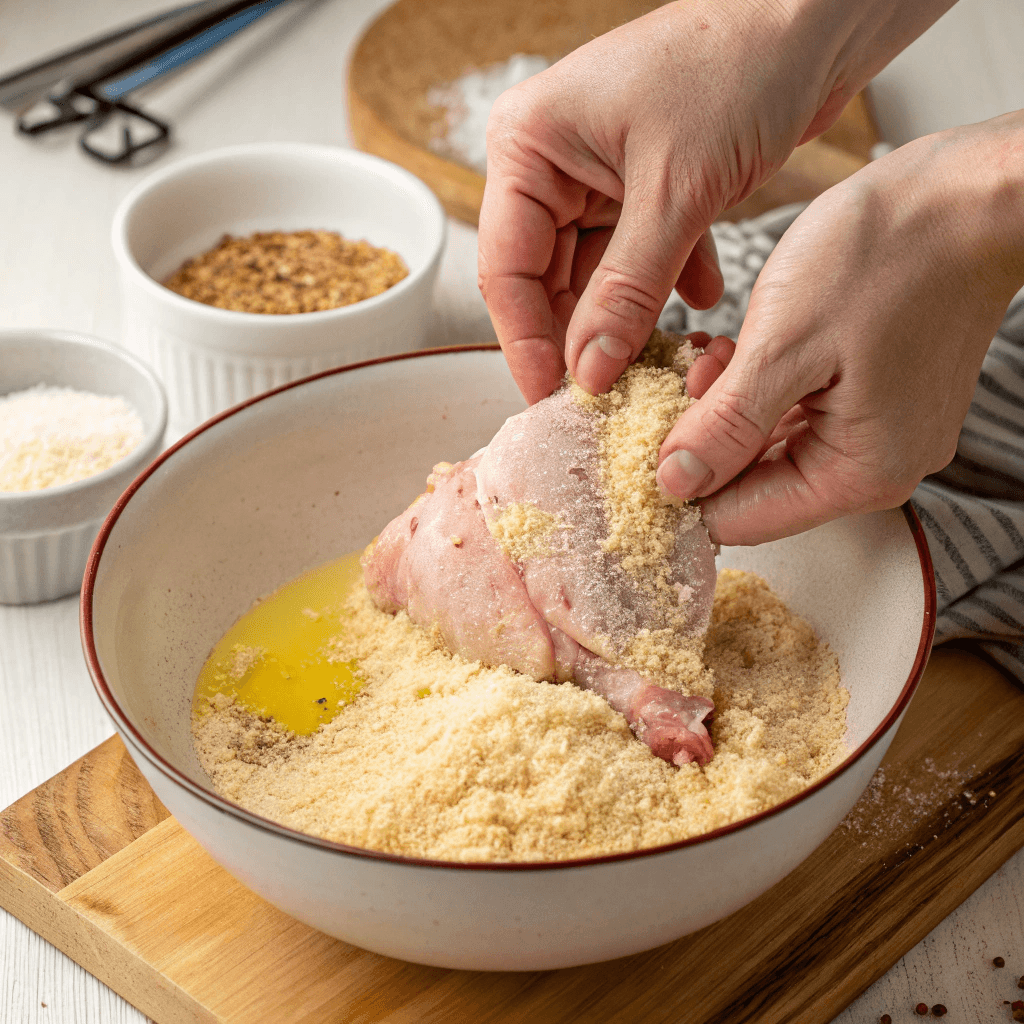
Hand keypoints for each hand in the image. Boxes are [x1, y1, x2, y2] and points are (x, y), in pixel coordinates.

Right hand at [477, 0, 955, 404]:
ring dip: (629, 314)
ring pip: (594, 274)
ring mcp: (596, 174)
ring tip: (658, 357)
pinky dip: (666, 282)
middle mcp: (551, 161)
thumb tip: (588, 370)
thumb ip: (627, 291)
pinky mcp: (641, 186)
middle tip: (606, 392)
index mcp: (529, 146)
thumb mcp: (674, 194)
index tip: (550, 398)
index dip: (527, 341)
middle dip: (581, 335)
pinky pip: (637, 256)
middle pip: (546, 278)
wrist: (813, 18)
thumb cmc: (737, 66)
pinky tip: (700, 300)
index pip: (507, 268)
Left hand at [657, 114, 1023, 545]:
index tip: (637, 445)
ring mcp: (878, 432)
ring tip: (707, 356)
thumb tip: (675, 487)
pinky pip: (795, 415)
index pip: (740, 519)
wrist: (972, 193)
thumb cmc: (887, 256)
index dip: (680, 490)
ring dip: (724, 410)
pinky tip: (733, 352)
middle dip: (702, 440)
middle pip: (753, 486)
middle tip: (678, 380)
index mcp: (857, 473)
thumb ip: (726, 427)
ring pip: (769, 448)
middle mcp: (874, 467)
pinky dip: (756, 391)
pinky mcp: (873, 398)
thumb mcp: (785, 345)